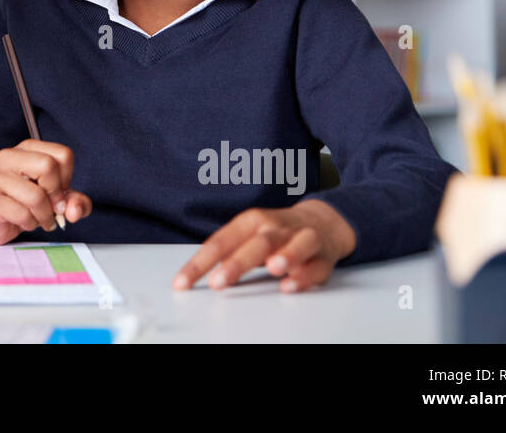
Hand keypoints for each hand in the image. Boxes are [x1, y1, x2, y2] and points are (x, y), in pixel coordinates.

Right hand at [0, 139, 91, 244]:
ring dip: (44, 215)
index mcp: (28, 148)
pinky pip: (21, 213)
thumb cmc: (26, 204)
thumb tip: (75, 210)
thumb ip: (75, 202)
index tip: (58, 191)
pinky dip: (30, 224)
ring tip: (39, 218)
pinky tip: (25, 222)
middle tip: (52, 208)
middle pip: (48, 166)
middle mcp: (9, 156)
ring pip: (36, 195)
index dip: (67, 179)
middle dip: (56, 194)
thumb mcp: (57, 200)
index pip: (63, 154)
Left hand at [172, 200, 355, 292]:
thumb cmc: (275, 233)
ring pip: (295, 244)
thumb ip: (226, 253)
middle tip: (218, 282)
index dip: (199, 264)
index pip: (220, 242)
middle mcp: (276, 227)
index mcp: (251, 221)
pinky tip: (292, 285)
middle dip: (237, 263)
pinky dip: (306, 275)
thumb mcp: (247, 235)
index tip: (181, 284)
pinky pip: (316, 265)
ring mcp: (302, 238)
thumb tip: (193, 274)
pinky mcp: (323, 256)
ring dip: (286, 255)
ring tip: (273, 269)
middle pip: (256, 243)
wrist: (322, 221)